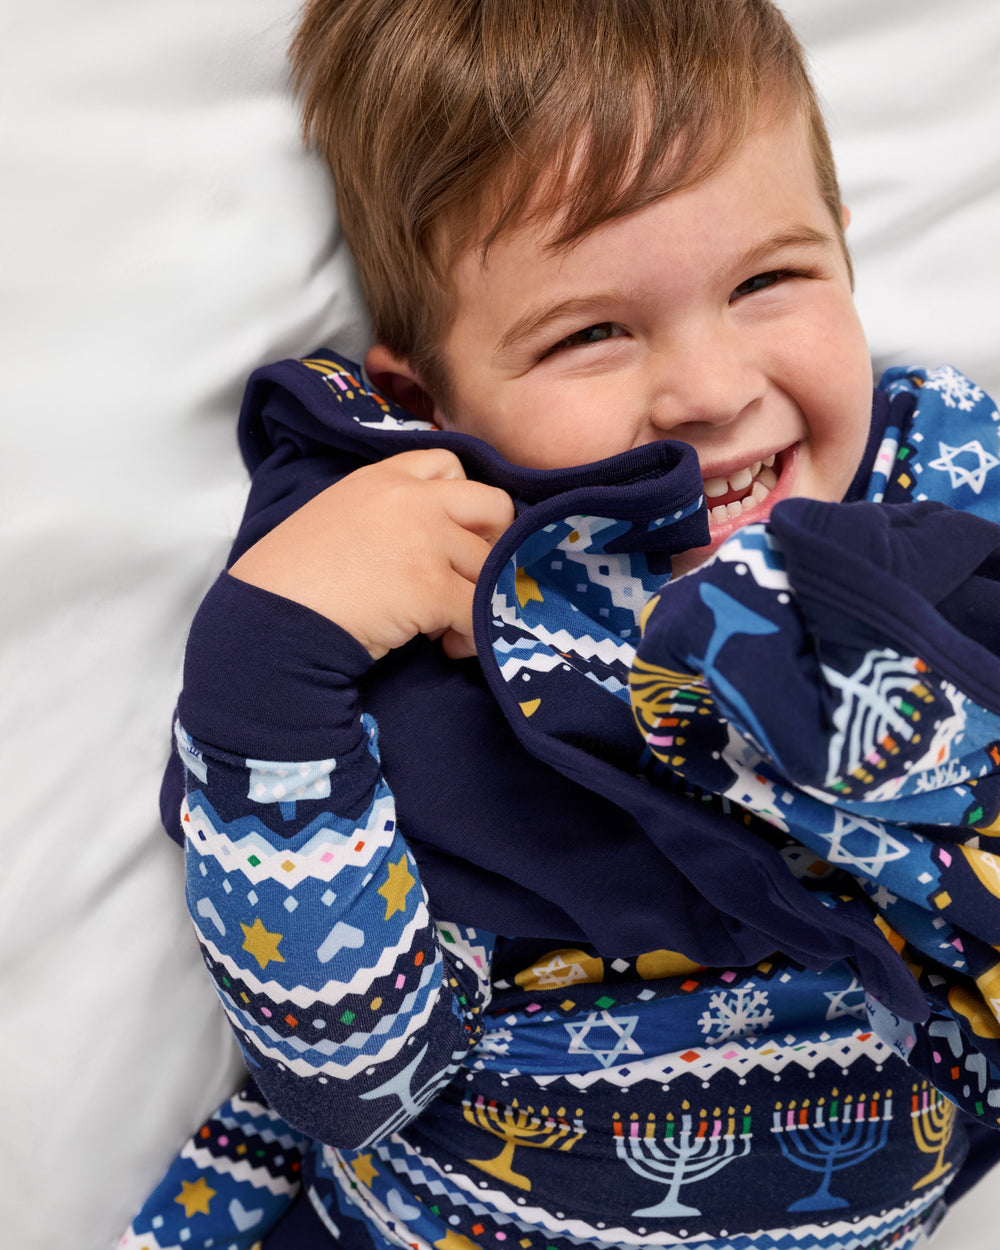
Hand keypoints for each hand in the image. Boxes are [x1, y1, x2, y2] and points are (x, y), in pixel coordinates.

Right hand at [229, 449, 514, 659]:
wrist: (270, 619)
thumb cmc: (293, 581)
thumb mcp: (337, 519)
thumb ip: (385, 517)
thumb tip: (426, 550)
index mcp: (382, 478)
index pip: (449, 465)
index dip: (462, 503)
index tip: (452, 537)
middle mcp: (411, 500)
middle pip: (493, 504)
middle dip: (493, 541)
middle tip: (470, 575)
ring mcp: (425, 541)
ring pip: (492, 563)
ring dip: (482, 596)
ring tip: (451, 626)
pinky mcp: (431, 587)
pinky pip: (482, 609)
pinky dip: (476, 634)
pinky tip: (450, 647)